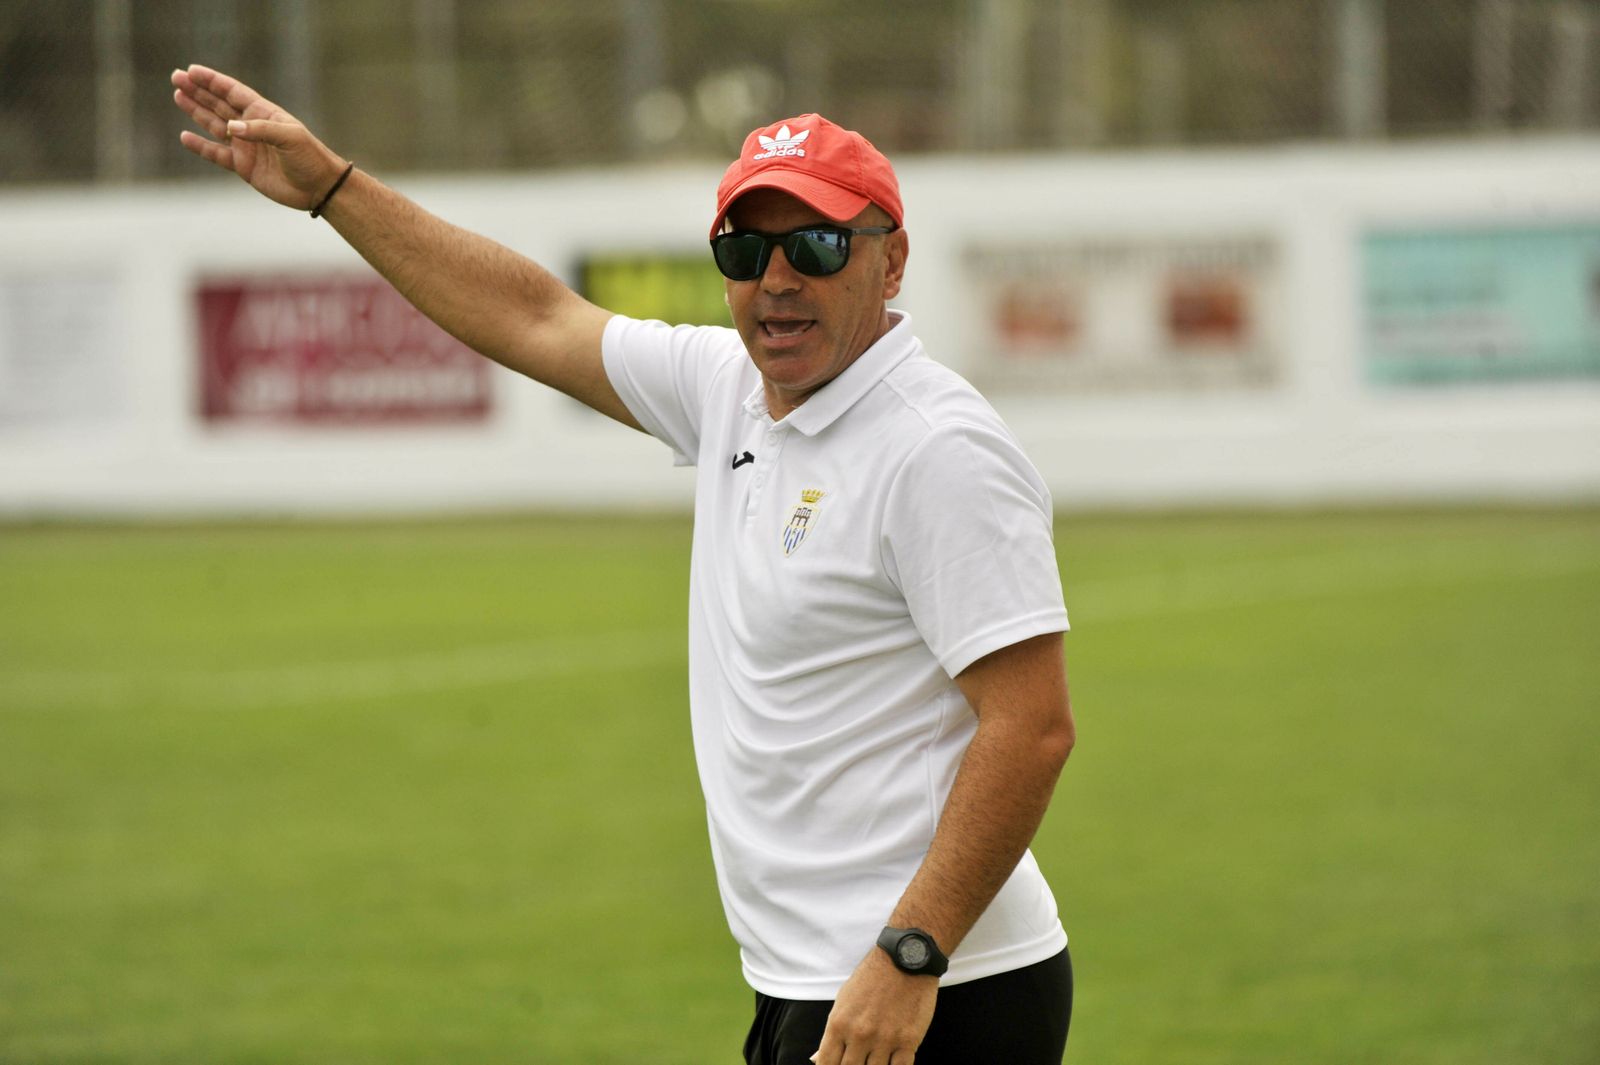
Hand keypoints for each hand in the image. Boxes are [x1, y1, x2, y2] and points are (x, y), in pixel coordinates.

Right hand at [171, 64, 344, 210]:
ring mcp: (246, 146)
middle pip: (219, 104)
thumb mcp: (291, 138)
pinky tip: (185, 137)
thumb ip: (260, 130)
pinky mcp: (243, 166)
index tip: (191, 70)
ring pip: (214, 124)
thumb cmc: (310, 157)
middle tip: (176, 77)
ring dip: (196, 111)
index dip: (212, 81)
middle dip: (198, 91)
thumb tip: (230, 127)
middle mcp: (251, 126)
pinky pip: (216, 154)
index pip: (233, 91)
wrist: (319, 187)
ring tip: (178, 96)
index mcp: (263, 113)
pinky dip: (201, 146)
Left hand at [812, 948, 937, 1064]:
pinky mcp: (908, 1040)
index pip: (826, 1064)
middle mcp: (859, 1035)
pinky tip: (891, 1063)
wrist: (905, 958)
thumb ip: (832, 1033)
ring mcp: (884, 1039)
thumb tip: (816, 1060)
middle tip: (858, 1061)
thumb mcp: (843, 1000)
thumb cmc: (871, 978)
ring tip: (873, 1061)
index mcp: (838, 1024)